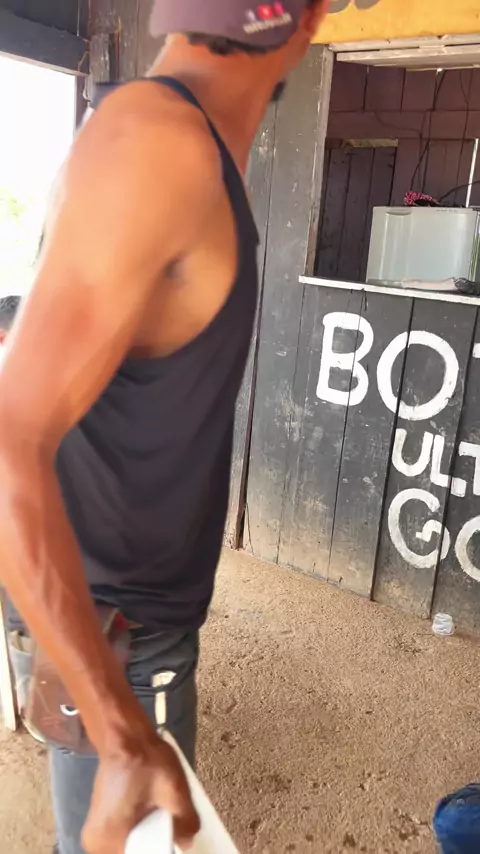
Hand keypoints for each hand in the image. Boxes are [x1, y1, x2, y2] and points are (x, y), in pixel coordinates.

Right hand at [82, 733, 199, 852]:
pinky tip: (150, 808)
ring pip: (132, 846)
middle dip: (155, 842)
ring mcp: (97, 834)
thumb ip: (185, 821)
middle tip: (166, 817)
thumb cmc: (144, 759)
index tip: (170, 833)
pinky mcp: (103, 823)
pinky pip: (126, 837)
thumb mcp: (173, 790)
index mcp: (107, 840)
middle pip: (136, 852)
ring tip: (157, 809)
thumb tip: (186, 841)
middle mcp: (96, 843)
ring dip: (150, 835)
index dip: (160, 848)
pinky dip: (142, 828)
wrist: (125, 735)